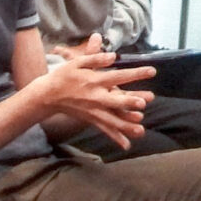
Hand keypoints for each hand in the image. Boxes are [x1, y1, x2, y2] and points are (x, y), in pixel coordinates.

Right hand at [29, 39, 149, 145]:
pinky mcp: (91, 119)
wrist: (48, 95)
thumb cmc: (64, 76)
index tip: (152, 71)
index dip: (135, 74)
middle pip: (115, 100)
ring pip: (112, 119)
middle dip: (129, 102)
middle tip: (143, 102)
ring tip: (140, 130)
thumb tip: (113, 56)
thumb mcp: (77, 62)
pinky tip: (127, 145)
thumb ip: (95, 57)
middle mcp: (95, 97)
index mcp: (95, 80)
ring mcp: (93, 110)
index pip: (119, 76)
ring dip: (126, 125)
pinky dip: (115, 137)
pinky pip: (105, 129)